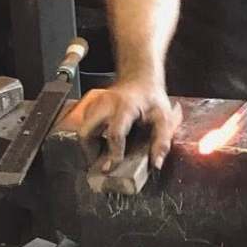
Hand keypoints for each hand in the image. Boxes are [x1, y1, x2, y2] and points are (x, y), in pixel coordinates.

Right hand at [63, 79, 183, 170]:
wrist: (141, 79)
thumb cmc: (152, 99)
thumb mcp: (164, 118)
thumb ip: (162, 141)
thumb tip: (156, 164)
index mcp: (125, 107)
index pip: (114, 133)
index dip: (113, 153)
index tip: (111, 167)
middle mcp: (106, 104)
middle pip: (86, 131)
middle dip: (90, 151)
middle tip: (100, 163)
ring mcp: (96, 104)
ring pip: (81, 129)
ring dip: (88, 145)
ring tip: (101, 154)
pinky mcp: (91, 106)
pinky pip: (84, 125)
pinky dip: (89, 137)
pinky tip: (101, 143)